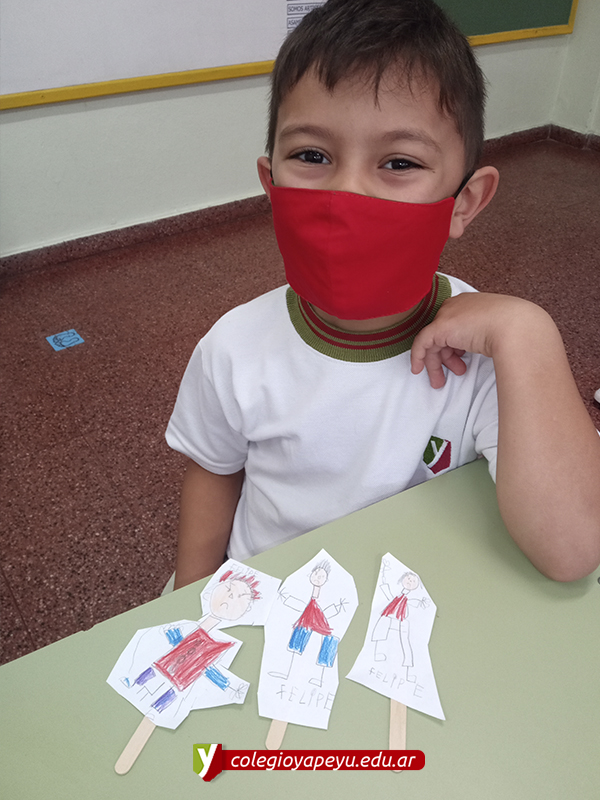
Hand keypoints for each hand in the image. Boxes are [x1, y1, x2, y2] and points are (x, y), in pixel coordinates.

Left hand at [410, 292, 544, 388]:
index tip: (461, 360)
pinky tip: (418, 371)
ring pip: (432, 341)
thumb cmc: (517, 329)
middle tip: (455, 373)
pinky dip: (418, 357)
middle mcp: (457, 306)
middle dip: (446, 357)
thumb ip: (487, 334)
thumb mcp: (501, 328)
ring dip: (437, 364)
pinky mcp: (440, 327)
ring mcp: (448, 315)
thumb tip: (487, 345)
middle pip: (443, 333)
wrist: (517, 327)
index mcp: (472, 304)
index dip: (455, 345)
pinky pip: (422, 343)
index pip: (455, 325)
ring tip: (442, 381)